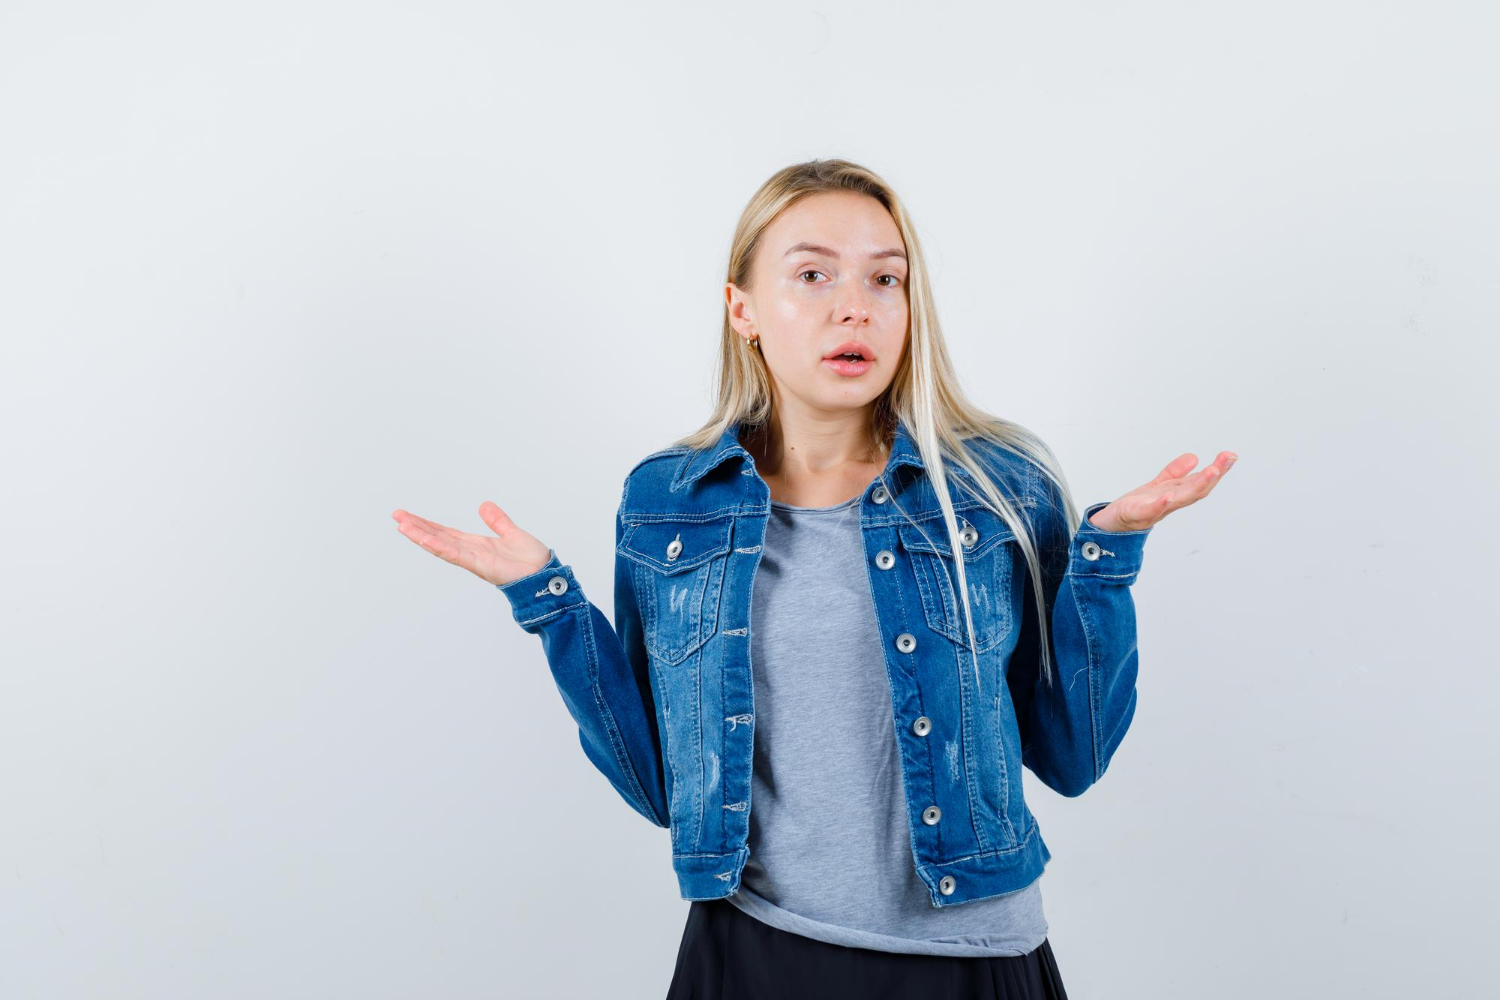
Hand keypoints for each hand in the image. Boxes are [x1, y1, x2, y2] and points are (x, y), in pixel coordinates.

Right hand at [392, 502, 552, 586]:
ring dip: (421, 536)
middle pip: (438, 538)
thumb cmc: (532, 561)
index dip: (427, 525)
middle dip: (417, 528)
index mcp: (475, 545)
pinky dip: (440, 546)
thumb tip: (484, 505)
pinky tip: (424, 539)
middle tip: (396, 516)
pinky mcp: (480, 565)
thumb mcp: (511, 533)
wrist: (545, 575)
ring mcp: (473, 560)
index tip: (408, 516)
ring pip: (441, 546)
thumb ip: (497, 521)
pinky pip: (456, 554)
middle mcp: (470, 553)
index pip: (446, 533)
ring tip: (402, 525)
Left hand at [1087, 451, 1237, 531]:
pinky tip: (1168, 497)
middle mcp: (1169, 504)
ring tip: (1211, 472)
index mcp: (1175, 495)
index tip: (1231, 456)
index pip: (1199, 482)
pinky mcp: (1135, 515)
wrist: (1112, 524)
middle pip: (1194, 491)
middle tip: (1226, 461)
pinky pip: (1149, 511)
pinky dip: (1159, 505)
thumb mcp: (1158, 485)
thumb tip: (1194, 457)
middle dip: (1212, 477)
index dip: (1217, 471)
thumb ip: (1175, 473)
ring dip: (1196, 487)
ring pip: (1178, 500)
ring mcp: (1154, 511)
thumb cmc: (1136, 506)